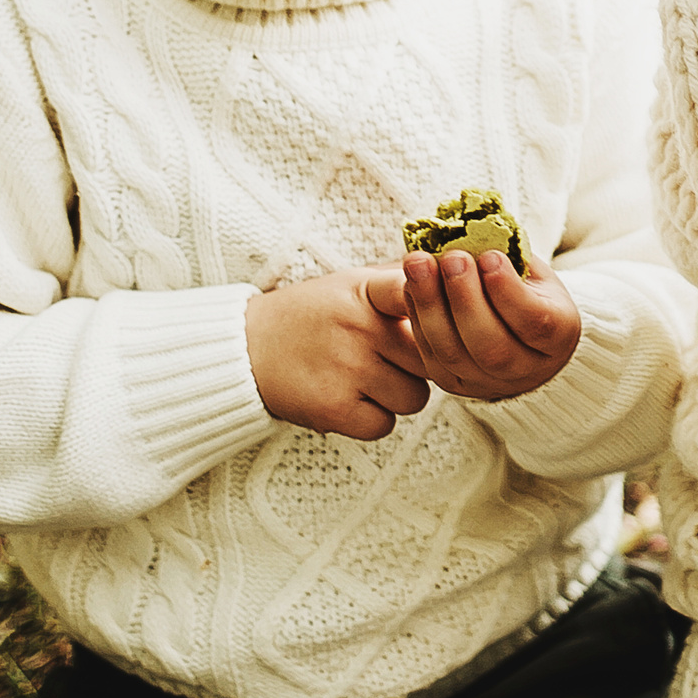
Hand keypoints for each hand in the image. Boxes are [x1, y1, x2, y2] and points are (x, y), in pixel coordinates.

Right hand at [243, 267, 428, 439]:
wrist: (244, 350)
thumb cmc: (310, 316)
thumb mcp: (350, 284)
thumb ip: (399, 282)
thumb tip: (452, 273)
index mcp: (365, 291)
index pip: (417, 290)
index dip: (439, 301)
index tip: (446, 307)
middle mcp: (358, 327)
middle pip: (430, 358)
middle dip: (419, 364)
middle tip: (391, 358)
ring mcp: (347, 368)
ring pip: (414, 397)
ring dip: (398, 394)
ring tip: (368, 378)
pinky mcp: (333, 408)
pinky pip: (384, 425)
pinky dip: (372, 419)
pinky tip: (351, 399)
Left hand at [382, 248, 580, 401]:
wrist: (526, 342)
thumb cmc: (531, 295)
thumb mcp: (535, 273)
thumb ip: (513, 257)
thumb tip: (475, 225)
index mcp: (558, 337)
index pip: (535, 322)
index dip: (509, 291)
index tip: (490, 257)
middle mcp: (526, 369)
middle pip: (491, 346)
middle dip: (465, 299)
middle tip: (451, 258)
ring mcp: (488, 383)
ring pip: (454, 355)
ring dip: (431, 307)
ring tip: (418, 264)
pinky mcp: (455, 384)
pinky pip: (430, 357)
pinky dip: (417, 319)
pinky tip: (410, 286)